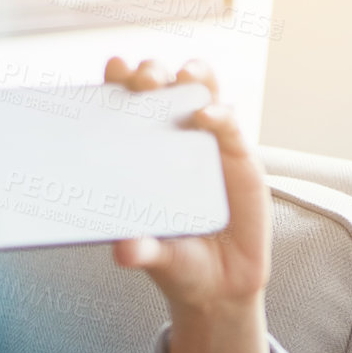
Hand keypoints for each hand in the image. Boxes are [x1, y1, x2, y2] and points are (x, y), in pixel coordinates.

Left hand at [104, 57, 272, 352]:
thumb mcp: (155, 259)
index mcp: (137, 158)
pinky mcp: (238, 158)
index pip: (125, 110)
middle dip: (151, 75)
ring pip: (201, 97)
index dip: (118, 84)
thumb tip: (125, 251)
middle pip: (161, 92)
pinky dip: (221, 115)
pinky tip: (208, 116)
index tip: (112, 68)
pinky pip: (230, 127)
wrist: (220, 284)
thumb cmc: (176, 263)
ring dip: (192, 79)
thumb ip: (141, 252)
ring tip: (182, 76)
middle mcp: (169, 144)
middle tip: (142, 76)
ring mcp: (205, 146)